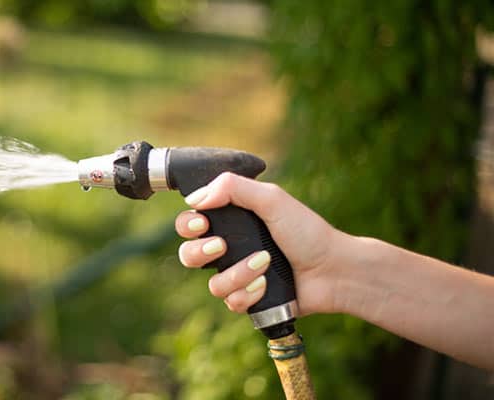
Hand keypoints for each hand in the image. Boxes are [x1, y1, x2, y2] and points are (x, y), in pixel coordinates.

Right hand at [175, 172, 344, 315]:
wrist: (334, 270)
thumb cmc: (308, 232)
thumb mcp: (272, 199)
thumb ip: (233, 188)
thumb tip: (195, 198)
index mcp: (232, 221)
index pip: (191, 222)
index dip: (187, 225)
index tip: (202, 222)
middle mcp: (231, 249)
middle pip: (189, 255)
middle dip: (199, 252)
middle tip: (222, 246)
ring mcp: (239, 276)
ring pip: (212, 283)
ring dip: (237, 273)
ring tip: (263, 264)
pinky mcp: (249, 299)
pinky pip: (232, 302)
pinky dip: (249, 293)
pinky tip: (266, 285)